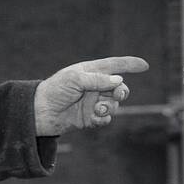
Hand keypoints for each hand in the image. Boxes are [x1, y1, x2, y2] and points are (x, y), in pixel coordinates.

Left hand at [34, 55, 148, 135]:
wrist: (39, 113)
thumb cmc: (53, 91)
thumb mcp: (74, 79)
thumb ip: (97, 79)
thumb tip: (118, 80)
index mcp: (89, 72)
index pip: (113, 66)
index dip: (129, 65)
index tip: (144, 65)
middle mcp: (93, 87)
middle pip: (119, 88)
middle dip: (122, 92)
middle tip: (117, 95)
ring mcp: (92, 103)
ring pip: (114, 105)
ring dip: (110, 107)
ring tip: (98, 109)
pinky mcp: (89, 118)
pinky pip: (105, 118)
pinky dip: (103, 117)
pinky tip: (95, 117)